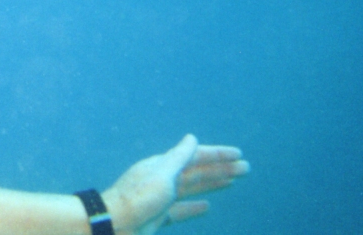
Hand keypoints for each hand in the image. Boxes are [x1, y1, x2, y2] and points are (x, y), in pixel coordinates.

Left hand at [101, 134, 247, 234]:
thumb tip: (191, 138)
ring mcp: (161, 197)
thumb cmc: (138, 199)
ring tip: (232, 181)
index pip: (195, 156)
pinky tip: (207, 207)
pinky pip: (181, 209)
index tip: (239, 155)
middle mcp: (163, 178)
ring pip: (192, 188)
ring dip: (212, 184)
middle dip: (221, 168)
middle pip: (198, 171)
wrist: (115, 225)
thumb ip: (178, 157)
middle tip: (246, 169)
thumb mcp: (162, 175)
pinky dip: (195, 207)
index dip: (217, 154)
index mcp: (163, 165)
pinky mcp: (159, 215)